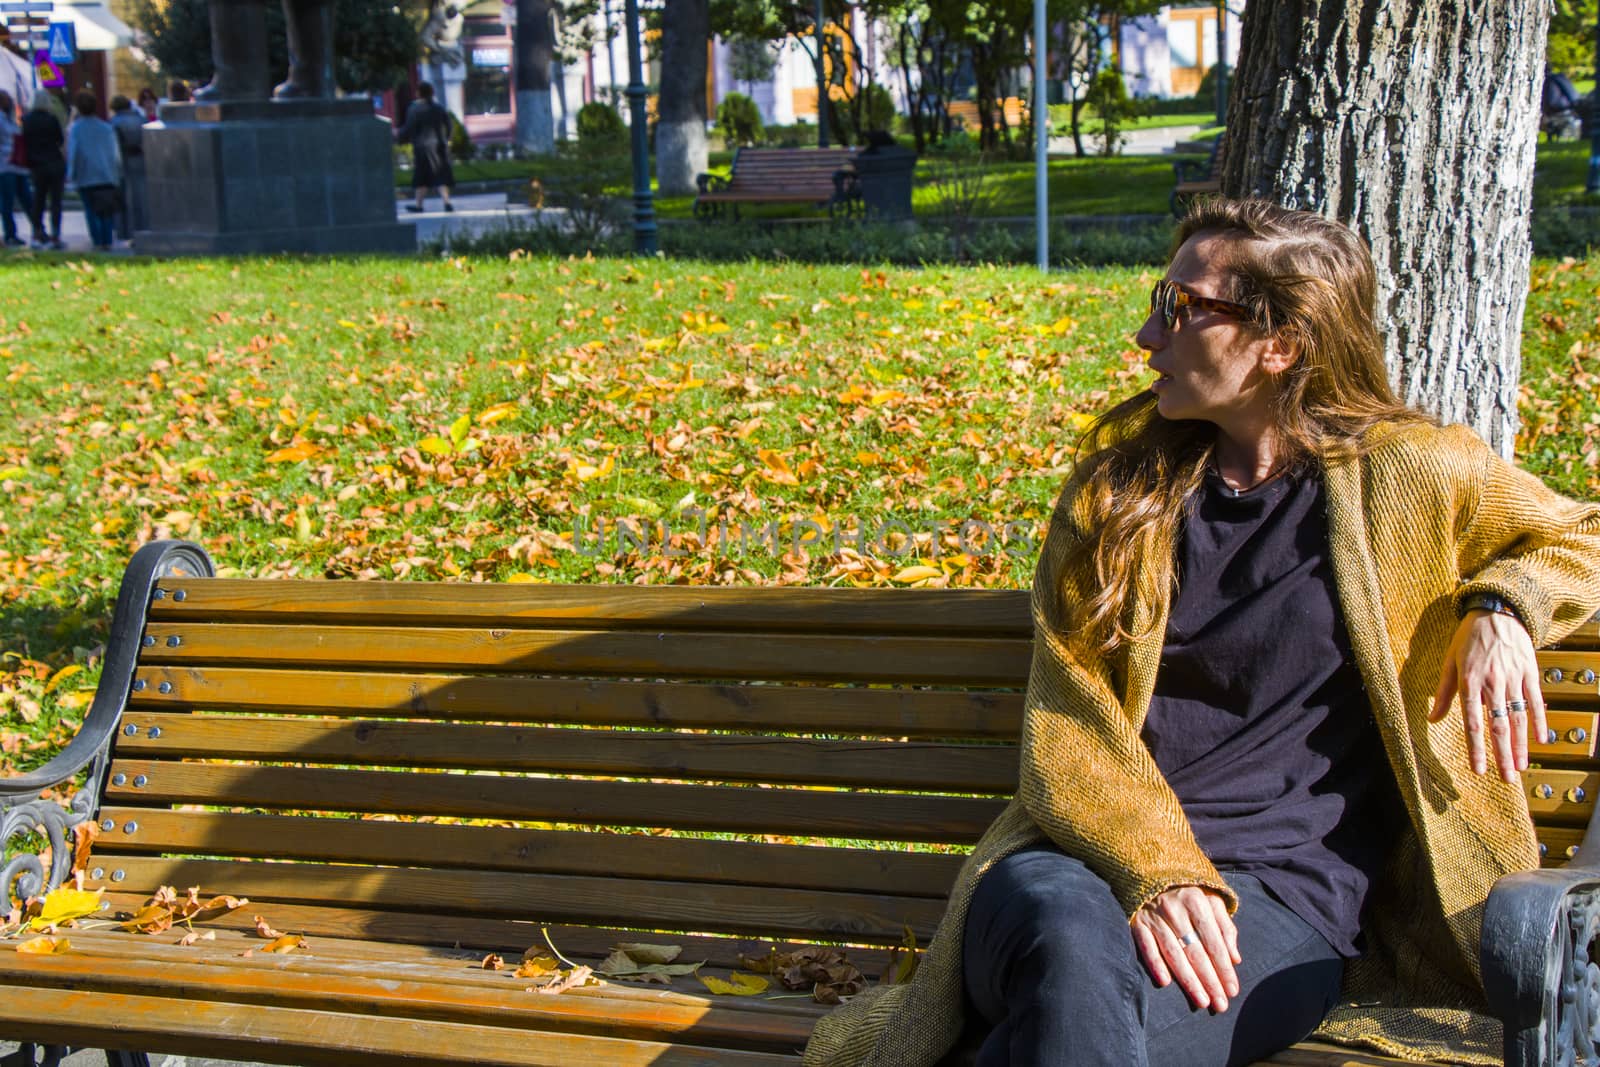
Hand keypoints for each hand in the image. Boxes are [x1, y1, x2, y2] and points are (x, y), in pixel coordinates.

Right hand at [1130, 884, 1239, 1011]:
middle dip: (1209, 980)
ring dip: (1188, 979)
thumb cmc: (1188, 890)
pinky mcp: (1136, 921)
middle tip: (1220, 1004)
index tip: (1232, 990)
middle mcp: (1175, 909)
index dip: (1224, 967)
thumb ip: (1225, 927)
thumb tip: (1236, 958)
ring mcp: (1154, 915)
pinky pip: (1146, 945)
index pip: (1213, 942)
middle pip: (1195, 951)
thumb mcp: (1211, 899)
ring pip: (1173, 953)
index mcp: (1197, 901)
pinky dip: (1154, 963)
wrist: (1149, 866)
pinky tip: (1165, 982)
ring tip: (1201, 1001)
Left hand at [1429, 610, 1545, 781]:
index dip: (1476, 748)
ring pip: (1519, 718)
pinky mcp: (1530, 673)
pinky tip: (1541, 740)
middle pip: (1499, 726)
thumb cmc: (1469, 637)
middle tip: (1507, 779)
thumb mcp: (1450, 661)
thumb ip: (1444, 692)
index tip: (1478, 769)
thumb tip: (1432, 719)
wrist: (1497, 611)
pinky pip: (1536, 701)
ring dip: (1520, 745)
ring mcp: (1514, 678)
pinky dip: (1539, 721)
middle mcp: (1493, 683)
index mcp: (1470, 681)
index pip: (1472, 722)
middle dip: (1502, 755)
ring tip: (1520, 767)